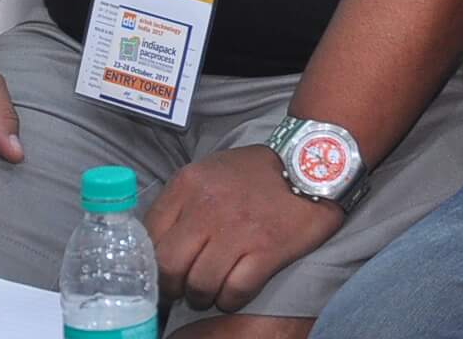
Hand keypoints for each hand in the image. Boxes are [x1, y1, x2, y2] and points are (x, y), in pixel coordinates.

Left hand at [147, 147, 343, 311]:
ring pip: (200, 286)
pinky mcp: (267, 249)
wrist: (313, 163)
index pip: (149, 238)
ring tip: (213, 290)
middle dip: (173, 286)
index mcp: (188, 184)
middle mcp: (208, 207)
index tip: (160, 274)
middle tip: (183, 289)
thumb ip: (180, 203)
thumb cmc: (255, 173)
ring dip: (204, 296)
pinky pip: (235, 292)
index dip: (151, 264)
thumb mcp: (208, 173)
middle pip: (169, 267)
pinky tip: (235, 291)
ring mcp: (238, 230)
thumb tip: (153, 246)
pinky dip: (231, 299)